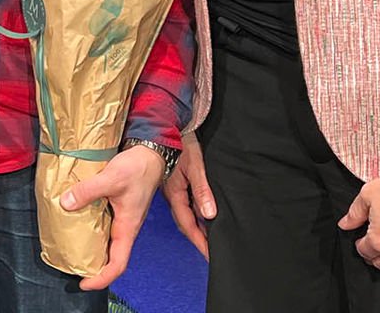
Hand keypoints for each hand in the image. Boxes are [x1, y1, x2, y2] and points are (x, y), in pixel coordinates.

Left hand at [60, 144, 166, 289]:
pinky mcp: (118, 209)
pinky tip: (78, 223)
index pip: (118, 264)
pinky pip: (105, 227)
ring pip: (108, 243)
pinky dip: (92, 231)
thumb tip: (66, 203)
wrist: (149, 154)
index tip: (85, 282)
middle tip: (73, 268)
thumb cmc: (137, 168)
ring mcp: (123, 219)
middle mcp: (126, 227)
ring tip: (72, 249)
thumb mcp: (111, 178)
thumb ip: (88, 190)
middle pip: (111, 257)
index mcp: (128, 228)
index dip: (102, 278)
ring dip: (93, 249)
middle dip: (94, 268)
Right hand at [162, 131, 214, 257]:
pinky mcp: (174, 182)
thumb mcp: (196, 166)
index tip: (209, 254)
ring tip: (209, 238)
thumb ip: (202, 190)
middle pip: (185, 222)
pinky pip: (184, 203)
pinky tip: (202, 215)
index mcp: (175, 193)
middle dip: (198, 238)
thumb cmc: (182, 142)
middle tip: (211, 251)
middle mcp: (171, 194)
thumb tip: (209, 214)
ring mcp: (171, 188)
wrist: (168, 124)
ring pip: (184, 213)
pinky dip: (193, 213)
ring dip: (196, 226)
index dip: (199, 241)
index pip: (188, 224)